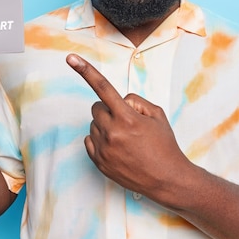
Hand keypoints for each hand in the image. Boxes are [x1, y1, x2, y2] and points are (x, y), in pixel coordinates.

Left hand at [66, 53, 190, 199]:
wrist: (167, 179)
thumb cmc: (164, 145)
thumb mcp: (157, 115)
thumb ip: (135, 101)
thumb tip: (120, 101)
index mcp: (127, 118)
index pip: (103, 88)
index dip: (86, 70)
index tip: (71, 58)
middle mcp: (112, 132)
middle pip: (96, 108)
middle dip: (108, 109)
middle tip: (125, 120)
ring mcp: (103, 149)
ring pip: (93, 124)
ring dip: (105, 125)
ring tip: (126, 139)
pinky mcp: (98, 162)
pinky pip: (89, 140)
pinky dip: (100, 139)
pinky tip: (117, 147)